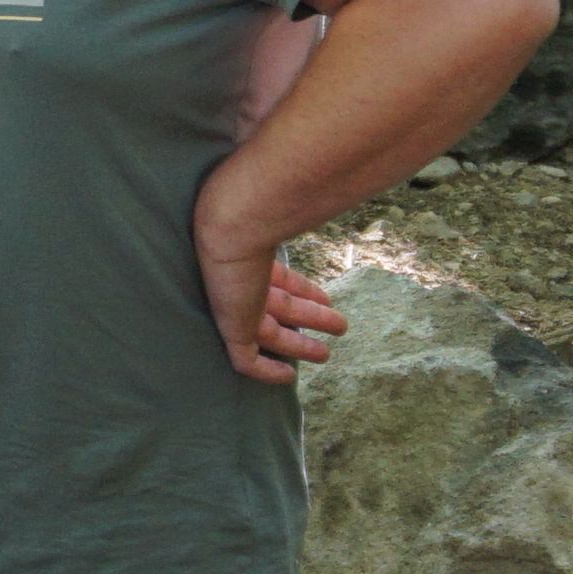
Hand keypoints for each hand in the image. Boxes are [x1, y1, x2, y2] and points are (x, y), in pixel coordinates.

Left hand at [195, 223, 339, 383]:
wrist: (233, 230)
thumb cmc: (259, 218)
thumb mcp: (286, 221)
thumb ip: (303, 218)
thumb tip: (331, 196)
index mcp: (254, 260)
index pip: (283, 281)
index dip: (306, 291)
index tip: (327, 300)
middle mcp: (245, 285)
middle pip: (284, 308)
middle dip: (312, 318)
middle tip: (341, 326)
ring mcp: (238, 308)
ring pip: (274, 335)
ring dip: (301, 346)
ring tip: (327, 355)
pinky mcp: (232, 330)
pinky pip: (248, 360)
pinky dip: (268, 371)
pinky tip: (288, 377)